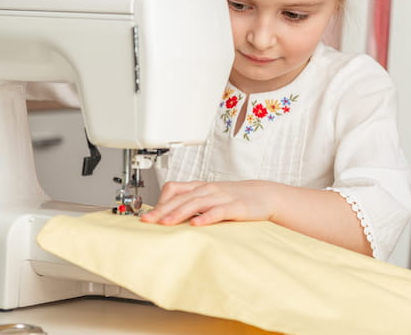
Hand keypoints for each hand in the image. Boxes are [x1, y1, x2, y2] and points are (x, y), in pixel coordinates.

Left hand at [140, 180, 277, 225]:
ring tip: (166, 222)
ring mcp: (222, 197)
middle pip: (181, 198)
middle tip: (147, 221)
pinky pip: (219, 211)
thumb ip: (192, 204)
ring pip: (196, 202)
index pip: (174, 189)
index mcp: (200, 187)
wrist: (264, 195)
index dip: (160, 201)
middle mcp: (208, 189)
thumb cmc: (234, 198)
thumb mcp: (210, 198)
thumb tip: (169, 217)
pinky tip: (197, 224)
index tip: (147, 215)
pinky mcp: (236, 206)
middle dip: (162, 210)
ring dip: (179, 212)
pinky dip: (207, 217)